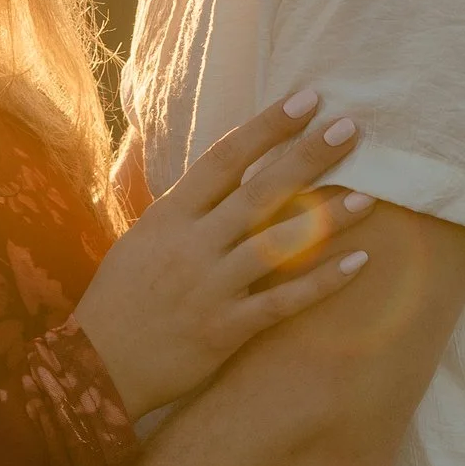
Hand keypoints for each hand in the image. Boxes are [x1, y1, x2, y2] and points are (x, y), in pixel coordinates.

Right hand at [70, 90, 373, 419]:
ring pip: (277, 244)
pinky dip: (321, 283)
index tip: (307, 100)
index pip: (224, 158)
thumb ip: (185, 207)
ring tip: (369, 197)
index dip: (268, 127)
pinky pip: (281, 302)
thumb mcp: (142, 238)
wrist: (95, 365)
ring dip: (326, 219)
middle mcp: (193, 245)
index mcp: (170, 216)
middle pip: (259, 191)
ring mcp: (210, 287)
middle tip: (351, 128)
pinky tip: (359, 264)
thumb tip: (223, 169)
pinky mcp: (225, 329)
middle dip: (307, 156)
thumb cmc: (120, 299)